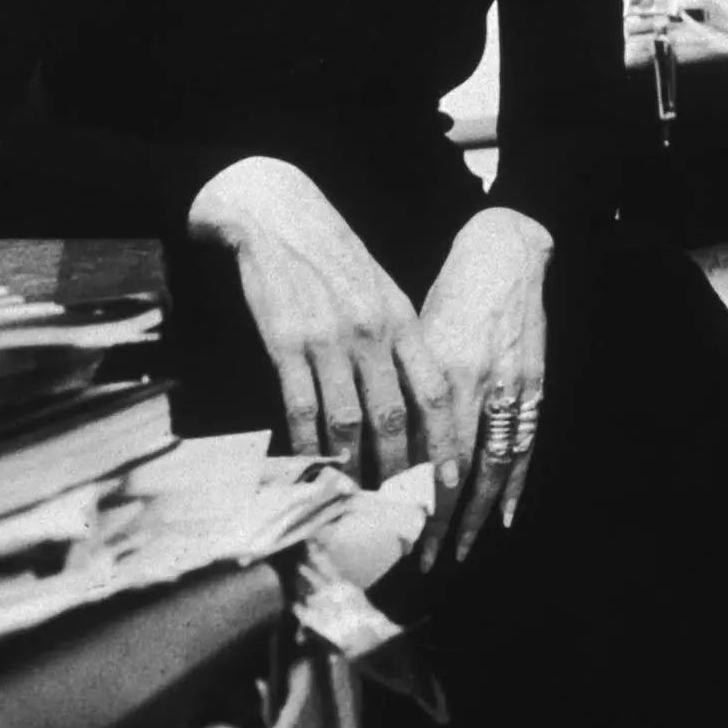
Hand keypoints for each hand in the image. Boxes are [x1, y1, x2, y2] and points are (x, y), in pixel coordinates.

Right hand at [189, 157, 459, 486]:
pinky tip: (307, 467)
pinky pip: (298, 406)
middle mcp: (372, 334)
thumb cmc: (336, 257)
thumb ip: (398, 341)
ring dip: (352, 466)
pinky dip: (305, 442)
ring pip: (346, 420)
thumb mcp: (383, 291)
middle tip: (401, 511)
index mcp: (403, 320)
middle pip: (392, 417)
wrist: (279, 216)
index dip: (442, 439)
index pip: (433, 391)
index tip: (448, 480)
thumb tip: (411, 397)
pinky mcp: (284, 344)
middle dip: (399, 469)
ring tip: (356, 502)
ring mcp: (327, 341)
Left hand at [416, 207, 552, 568]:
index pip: (417, 446)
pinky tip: (506, 515)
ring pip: (490, 463)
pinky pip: (525, 444)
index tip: (380, 528)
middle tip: (416, 558)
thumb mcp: (412, 333)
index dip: (401, 490)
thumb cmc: (449, 291)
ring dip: (474, 511)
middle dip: (434, 516)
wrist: (505, 253)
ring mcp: (510, 385)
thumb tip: (361, 436)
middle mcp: (476, 382)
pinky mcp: (534, 384)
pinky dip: (516, 482)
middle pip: (453, 466)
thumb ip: (395, 384)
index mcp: (438, 368)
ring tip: (456, 549)